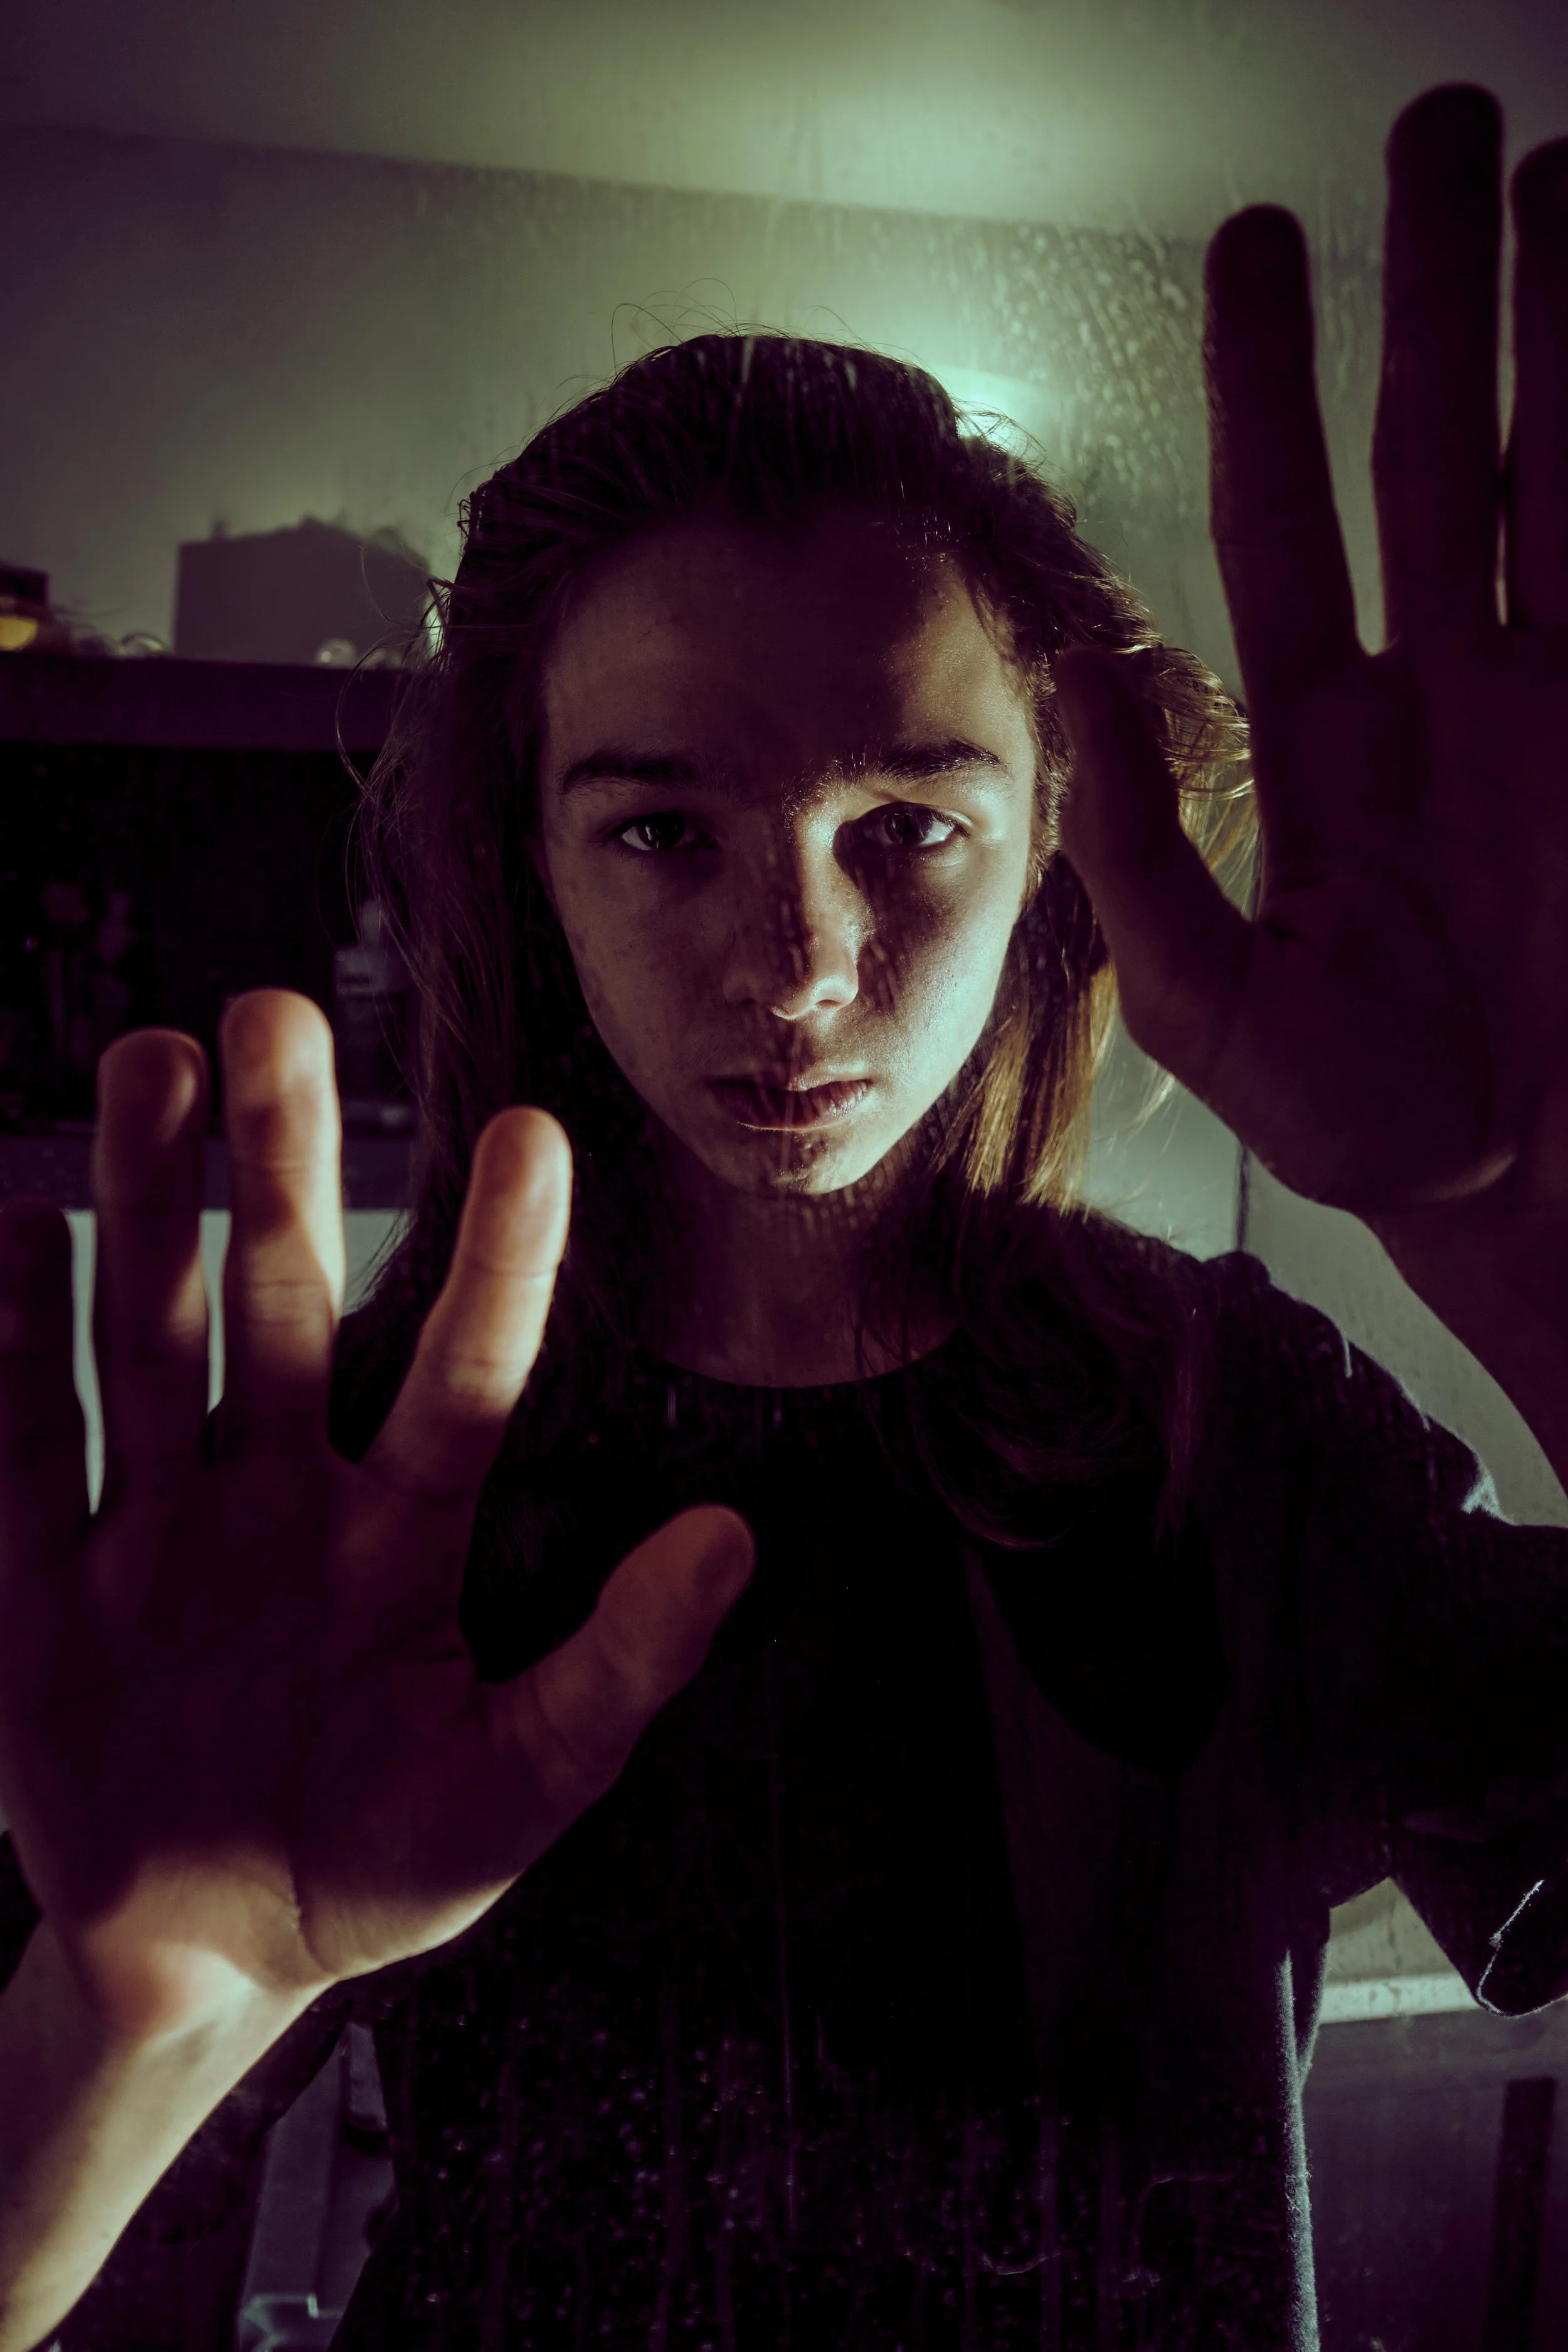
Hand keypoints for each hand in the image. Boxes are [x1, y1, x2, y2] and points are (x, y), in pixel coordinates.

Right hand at [0, 991, 750, 2041]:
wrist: (213, 1963)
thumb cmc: (382, 1864)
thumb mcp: (517, 1788)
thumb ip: (618, 1671)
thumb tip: (739, 1539)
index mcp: (405, 1539)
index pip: (461, 1373)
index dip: (497, 1259)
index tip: (529, 1131)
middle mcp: (281, 1500)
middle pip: (278, 1306)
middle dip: (273, 1167)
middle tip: (273, 1015)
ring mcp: (157, 1534)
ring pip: (149, 1341)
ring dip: (141, 1205)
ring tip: (149, 1061)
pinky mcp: (42, 1590)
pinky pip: (26, 1453)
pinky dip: (13, 1350)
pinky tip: (18, 1230)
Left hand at [1056, 85, 1567, 1241]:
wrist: (1518, 1192)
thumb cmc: (1364, 1121)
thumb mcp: (1210, 992)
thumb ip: (1135, 842)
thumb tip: (1070, 676)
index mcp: (1330, 741)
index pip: (1288, 520)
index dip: (1271, 384)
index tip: (1262, 245)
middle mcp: (1444, 692)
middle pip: (1432, 449)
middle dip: (1437, 295)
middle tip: (1443, 130)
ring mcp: (1551, 700)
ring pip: (1555, 464)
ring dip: (1557, 323)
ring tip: (1559, 165)